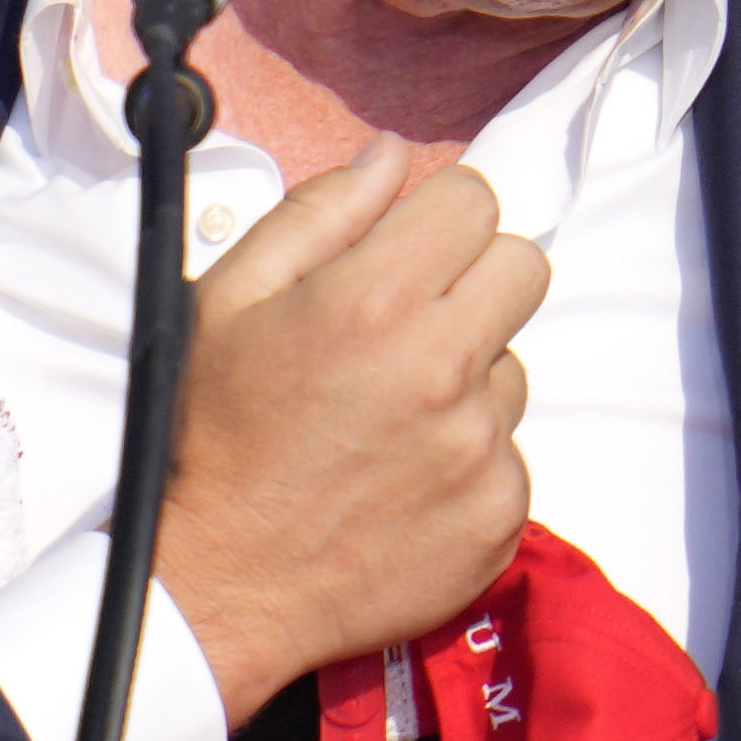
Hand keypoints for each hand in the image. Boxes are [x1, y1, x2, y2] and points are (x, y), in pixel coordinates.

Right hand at [154, 141, 543, 724]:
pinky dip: (468, 461)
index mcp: (374, 301)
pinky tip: (402, 480)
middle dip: (472, 281)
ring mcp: (480, 448)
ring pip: (514, 368)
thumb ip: (319, 213)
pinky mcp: (500, 513)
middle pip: (523, 268)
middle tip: (409, 327)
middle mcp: (441, 370)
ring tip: (388, 421)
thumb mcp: (231, 302)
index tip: (405, 253)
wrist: (221, 584)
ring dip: (468, 380)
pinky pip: (510, 453)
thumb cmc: (217, 438)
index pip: (475, 201)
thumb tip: (390, 156)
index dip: (437, 219)